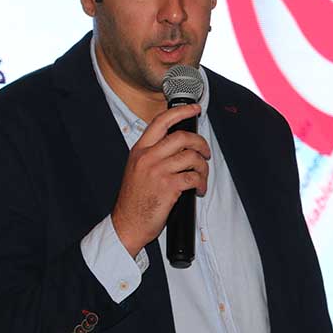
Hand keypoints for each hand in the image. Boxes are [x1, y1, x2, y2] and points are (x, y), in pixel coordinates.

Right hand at [111, 104, 209, 256]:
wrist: (127, 223)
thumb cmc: (134, 200)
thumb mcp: (137, 169)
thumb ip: (153, 155)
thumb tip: (179, 145)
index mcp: (140, 150)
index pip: (161, 122)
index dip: (181, 112)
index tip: (195, 109)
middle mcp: (148, 157)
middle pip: (182, 137)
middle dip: (200, 143)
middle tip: (205, 152)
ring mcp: (158, 171)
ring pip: (191, 157)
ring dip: (203, 167)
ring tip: (201, 176)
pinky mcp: (168, 187)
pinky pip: (193, 178)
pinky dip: (201, 183)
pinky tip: (198, 189)